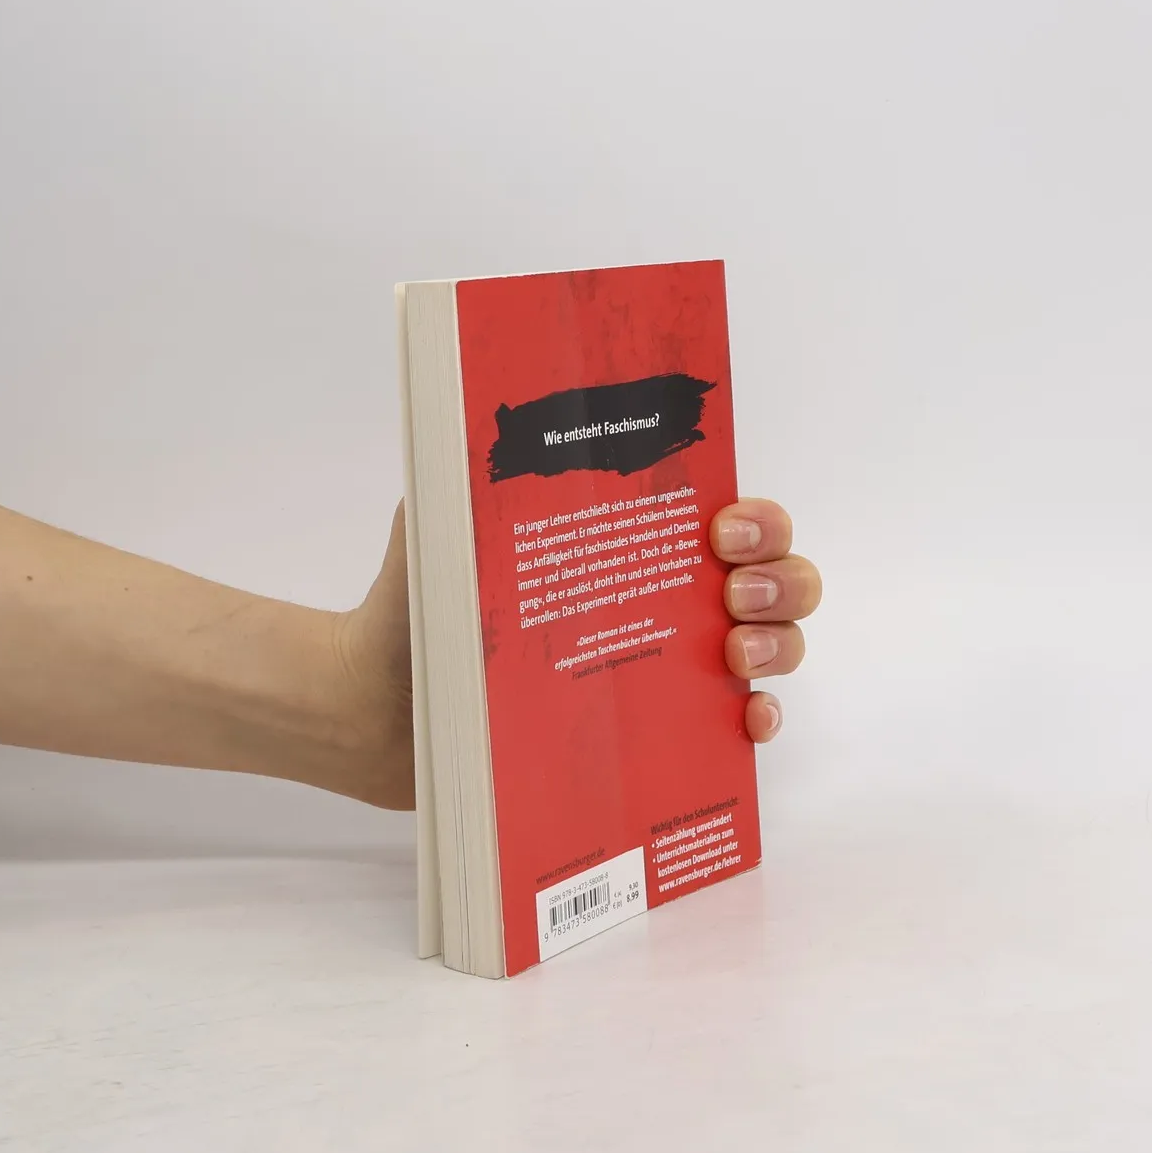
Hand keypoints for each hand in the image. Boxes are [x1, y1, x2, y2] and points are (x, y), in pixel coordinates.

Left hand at [332, 496, 818, 809]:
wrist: (371, 705)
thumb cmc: (411, 605)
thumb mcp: (440, 524)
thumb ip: (472, 476)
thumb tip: (499, 418)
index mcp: (625, 535)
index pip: (727, 509)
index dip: (757, 516)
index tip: (723, 527)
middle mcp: (661, 595)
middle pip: (774, 575)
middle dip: (780, 575)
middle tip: (731, 589)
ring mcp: (666, 666)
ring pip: (772, 644)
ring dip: (780, 642)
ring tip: (735, 655)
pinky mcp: (655, 734)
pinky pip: (735, 728)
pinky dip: (759, 720)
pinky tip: (746, 720)